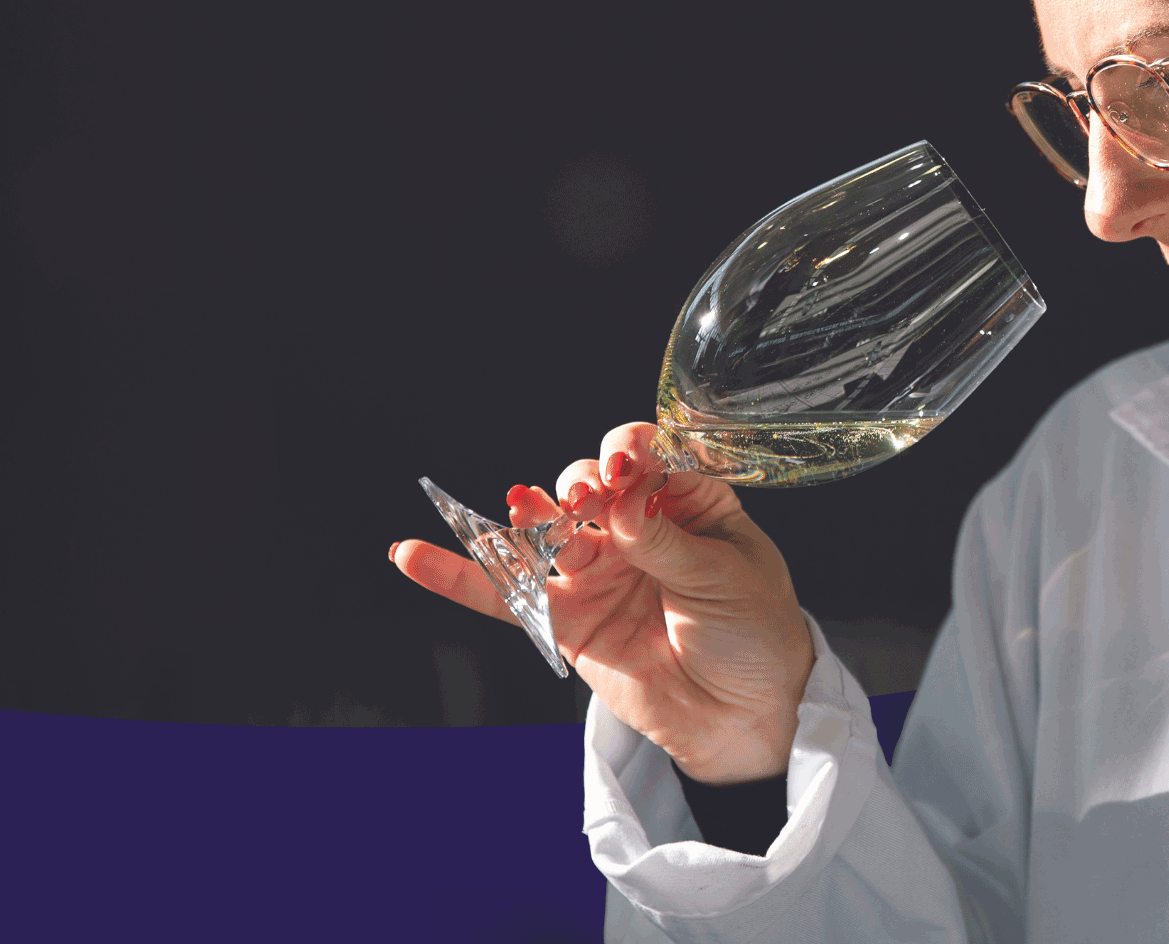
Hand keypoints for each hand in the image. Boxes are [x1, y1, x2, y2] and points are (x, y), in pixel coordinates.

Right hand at [389, 423, 815, 783]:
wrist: (747, 715)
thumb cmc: (755, 633)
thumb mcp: (726, 578)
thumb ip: (668, 542)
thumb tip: (625, 501)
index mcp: (685, 500)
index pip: (645, 456)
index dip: (629, 453)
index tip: (625, 467)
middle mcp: (635, 527)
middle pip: (588, 486)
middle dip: (581, 484)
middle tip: (590, 501)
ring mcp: (596, 571)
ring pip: (545, 531)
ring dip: (527, 515)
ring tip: (520, 507)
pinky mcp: (566, 618)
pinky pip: (506, 595)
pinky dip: (459, 576)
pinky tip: (413, 554)